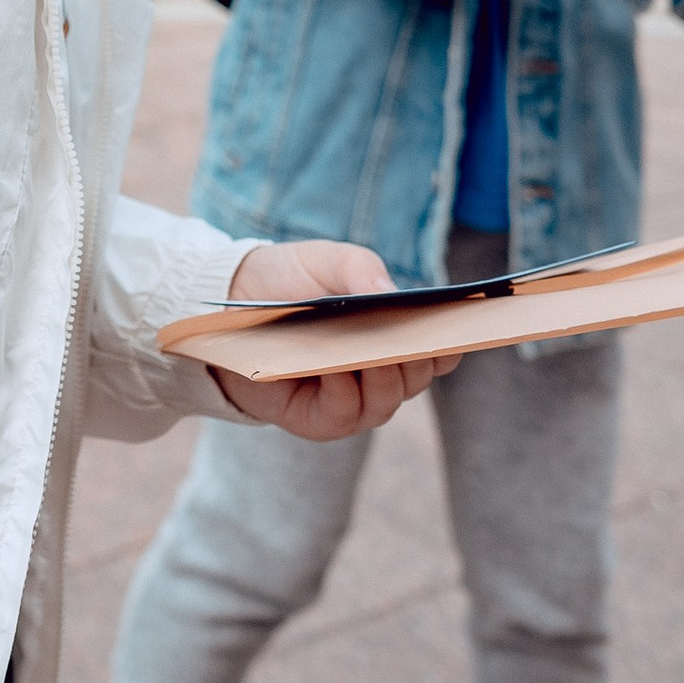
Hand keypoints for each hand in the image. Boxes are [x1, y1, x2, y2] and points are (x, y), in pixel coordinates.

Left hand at [207, 237, 453, 439]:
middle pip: (418, 376)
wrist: (224, 307)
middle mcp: (379, 374)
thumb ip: (358, 268)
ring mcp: (353, 401)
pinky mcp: (320, 420)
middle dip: (418, 357)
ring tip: (375, 352)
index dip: (453, 342)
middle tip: (415, 336)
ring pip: (388, 398)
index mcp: (392, 337)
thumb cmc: (285, 281)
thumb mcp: (322, 262)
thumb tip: (394, 292)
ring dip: (384, 375)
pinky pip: (347, 413)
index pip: (438, 351)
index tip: (460, 327)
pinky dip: (346, 391)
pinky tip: (336, 369)